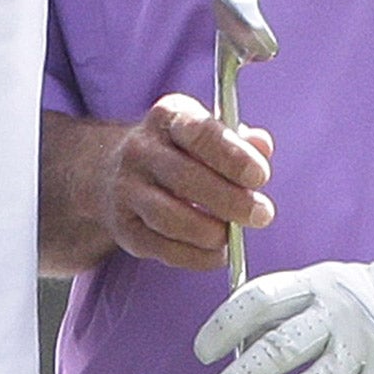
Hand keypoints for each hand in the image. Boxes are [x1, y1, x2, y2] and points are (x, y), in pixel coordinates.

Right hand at [102, 93, 275, 270]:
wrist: (110, 172)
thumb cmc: (175, 152)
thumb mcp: (204, 133)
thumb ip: (237, 140)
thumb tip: (262, 146)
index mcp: (168, 117)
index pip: (200, 132)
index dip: (232, 155)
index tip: (260, 176)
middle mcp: (141, 149)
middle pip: (186, 178)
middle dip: (230, 200)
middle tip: (261, 214)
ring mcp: (128, 190)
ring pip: (171, 217)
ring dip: (211, 232)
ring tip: (233, 235)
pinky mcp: (125, 228)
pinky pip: (164, 249)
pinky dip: (197, 256)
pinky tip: (216, 252)